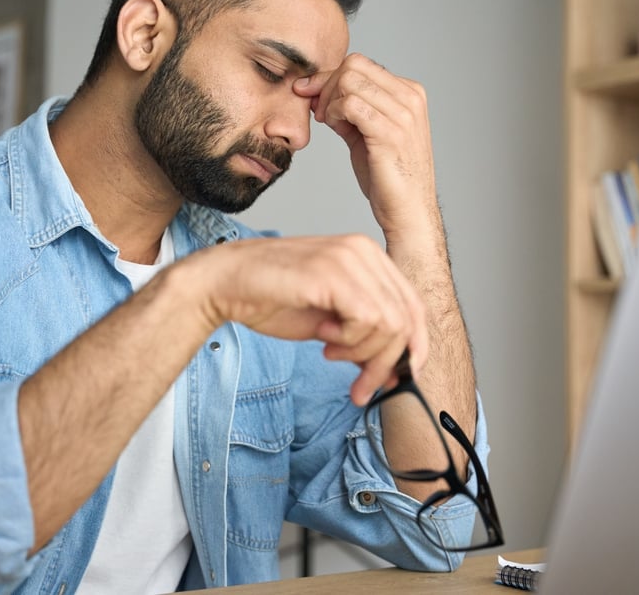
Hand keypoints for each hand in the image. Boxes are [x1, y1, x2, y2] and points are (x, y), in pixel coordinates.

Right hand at [185, 235, 427, 404]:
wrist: (226, 284)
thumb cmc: (272, 300)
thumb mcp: (330, 325)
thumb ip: (364, 339)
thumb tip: (395, 372)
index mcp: (368, 257)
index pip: (413, 305)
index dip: (412, 348)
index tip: (398, 379)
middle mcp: (364, 252)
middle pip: (406, 318)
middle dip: (385, 364)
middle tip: (360, 386)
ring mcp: (349, 258)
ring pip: (391, 323)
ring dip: (362, 353)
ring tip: (330, 351)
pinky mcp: (333, 272)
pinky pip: (368, 319)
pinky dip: (349, 340)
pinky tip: (323, 338)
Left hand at [294, 54, 438, 239]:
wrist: (408, 212)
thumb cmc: (389, 178)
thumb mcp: (369, 135)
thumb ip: (350, 111)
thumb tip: (318, 93)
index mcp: (410, 93)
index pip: (362, 64)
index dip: (329, 76)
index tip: (309, 94)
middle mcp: (410, 98)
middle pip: (354, 66)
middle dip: (326, 85)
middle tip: (318, 112)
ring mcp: (403, 114)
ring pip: (350, 80)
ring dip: (329, 100)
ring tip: (328, 122)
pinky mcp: (390, 133)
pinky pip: (350, 104)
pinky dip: (333, 112)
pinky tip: (334, 127)